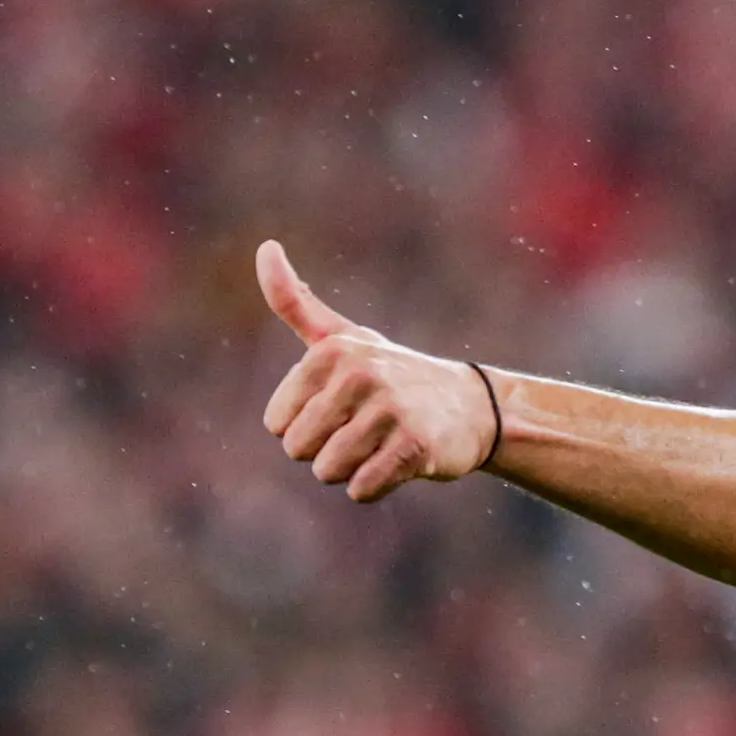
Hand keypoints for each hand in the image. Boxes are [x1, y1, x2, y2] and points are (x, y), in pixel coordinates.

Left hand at [256, 241, 500, 500]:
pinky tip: (398, 462)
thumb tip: (265, 246)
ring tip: (381, 444)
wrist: (470, 407)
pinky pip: (362, 488)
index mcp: (331, 351)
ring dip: (352, 470)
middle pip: (299, 450)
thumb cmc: (392, 374)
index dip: (305, 427)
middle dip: (326, 451)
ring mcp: (389, 409)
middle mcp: (359, 375)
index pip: (278, 424)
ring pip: (329, 471)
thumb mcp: (342, 338)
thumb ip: (295, 302)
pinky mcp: (415, 445)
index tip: (340, 409)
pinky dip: (374, 486)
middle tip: (363, 430)